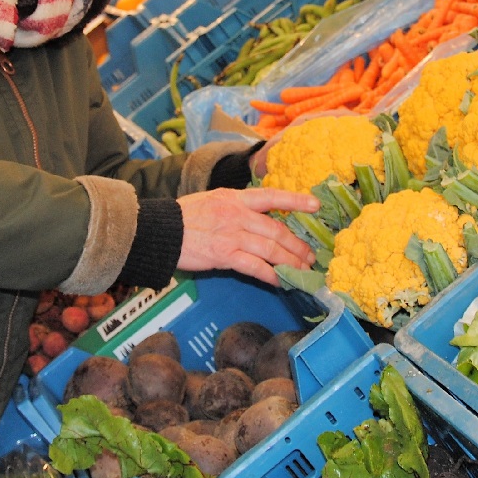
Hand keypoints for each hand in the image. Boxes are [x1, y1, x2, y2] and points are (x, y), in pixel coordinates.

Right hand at [177, 187, 317, 286]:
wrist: (161, 230)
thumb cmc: (185, 216)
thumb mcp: (214, 200)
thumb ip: (237, 207)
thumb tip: (259, 219)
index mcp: (235, 197)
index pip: (272, 196)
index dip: (296, 201)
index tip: (316, 205)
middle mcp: (237, 214)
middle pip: (277, 229)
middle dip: (298, 245)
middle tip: (311, 256)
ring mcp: (232, 235)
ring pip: (271, 249)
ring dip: (290, 262)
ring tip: (302, 271)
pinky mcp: (224, 255)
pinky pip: (254, 266)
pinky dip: (271, 274)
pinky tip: (280, 281)